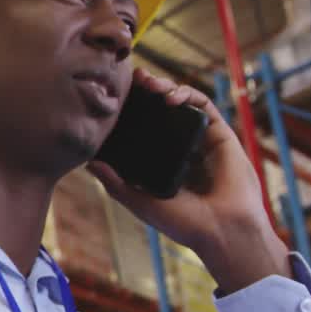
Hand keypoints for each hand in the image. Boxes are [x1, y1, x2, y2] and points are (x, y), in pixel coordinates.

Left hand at [87, 68, 290, 292]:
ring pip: (182, 103)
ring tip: (150, 85)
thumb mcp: (140, 201)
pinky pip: (204, 106)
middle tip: (132, 80)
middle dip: (146, 91)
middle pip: (161, 110)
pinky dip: (188, 95)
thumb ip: (115, 183)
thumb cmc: (183, 223)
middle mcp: (180, 147)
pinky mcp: (221, 135)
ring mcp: (201, 140)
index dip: (131, 109)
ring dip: (165, 87)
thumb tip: (88, 162)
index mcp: (162, 160)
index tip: (115, 95)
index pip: (143, 127)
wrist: (222, 231)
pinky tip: (171, 97)